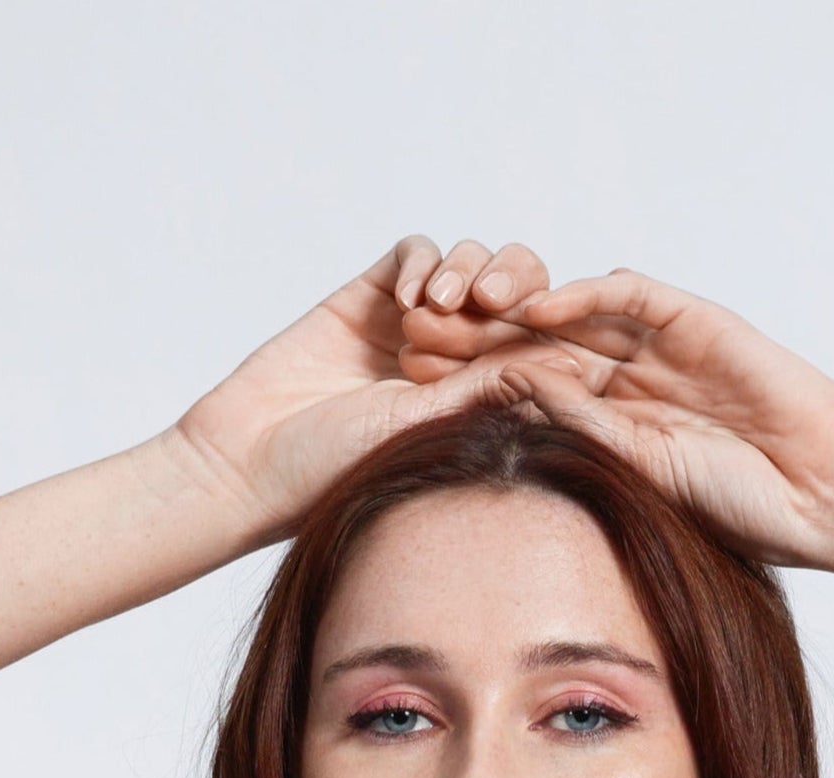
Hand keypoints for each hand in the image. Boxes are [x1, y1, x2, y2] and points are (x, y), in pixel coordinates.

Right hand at [171, 237, 553, 544]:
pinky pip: (416, 252)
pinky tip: (405, 301)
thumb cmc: (344, 469)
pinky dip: (420, 264)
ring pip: (471, 264)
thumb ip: (499, 387)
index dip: (552, 326)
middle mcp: (458, 359)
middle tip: (494, 302)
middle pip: (518, 291)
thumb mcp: (433, 427)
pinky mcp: (372, 295)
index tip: (551, 329)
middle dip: (513, 287)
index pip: (543, 344)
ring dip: (463, 276)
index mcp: (485, 400)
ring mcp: (415, 324)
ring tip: (433, 312)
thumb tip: (578, 362)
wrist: (256, 458)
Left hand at [409, 271, 833, 571]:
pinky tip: (532, 302)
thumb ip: (576, 433)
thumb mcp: (636, 477)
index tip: (408, 395)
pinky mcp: (692, 319)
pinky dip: (580, 294)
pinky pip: (626, 294)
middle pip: (535, 341)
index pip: (524, 391)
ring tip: (457, 305)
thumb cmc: (739, 512)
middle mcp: (626, 375)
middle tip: (412, 333)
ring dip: (514, 304)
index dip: (468, 387)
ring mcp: (658, 344)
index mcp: (607, 421)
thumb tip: (505, 401)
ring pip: (571, 311)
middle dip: (475, 335)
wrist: (818, 491)